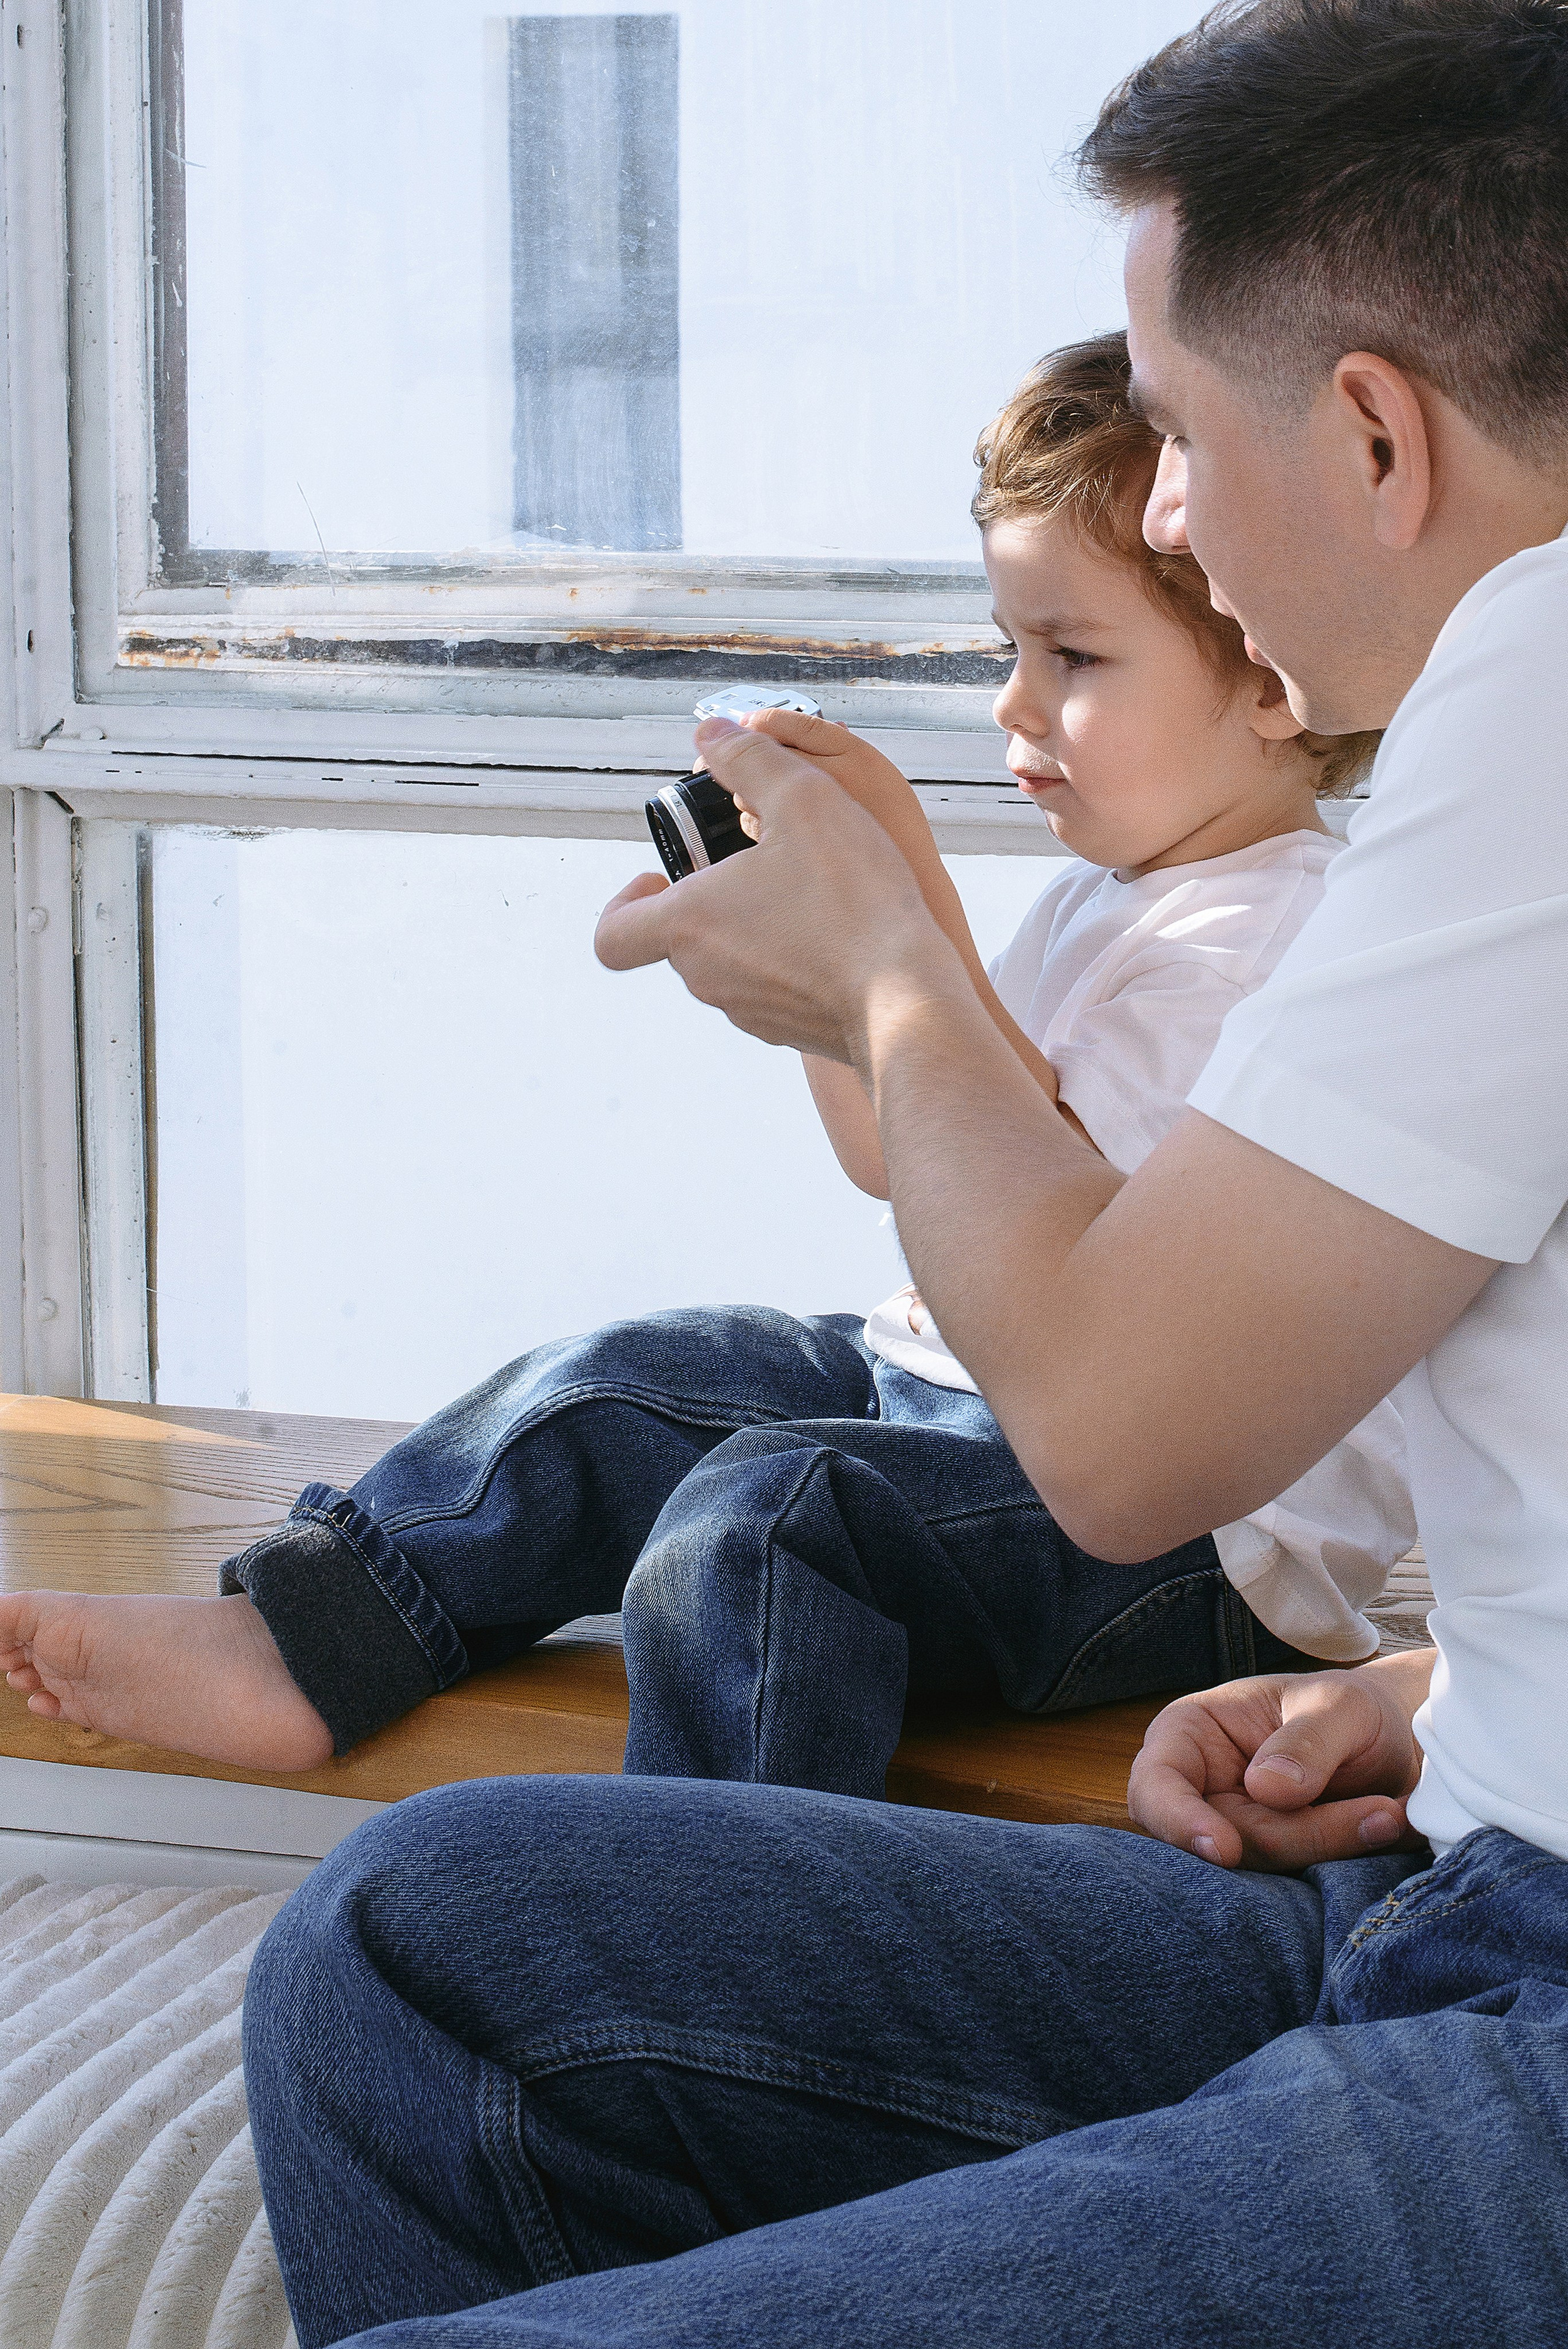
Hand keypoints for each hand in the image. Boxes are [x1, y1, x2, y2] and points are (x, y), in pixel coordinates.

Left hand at [595, 717, 963, 1063]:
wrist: (908, 999)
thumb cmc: (852, 898)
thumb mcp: (803, 799)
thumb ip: (749, 759)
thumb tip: (710, 732)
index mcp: (688, 926)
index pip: (611, 937)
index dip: (622, 905)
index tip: (656, 880)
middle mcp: (706, 978)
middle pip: (680, 940)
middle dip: (709, 899)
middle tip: (757, 864)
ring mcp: (748, 1012)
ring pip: (729, 965)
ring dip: (752, 929)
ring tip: (807, 894)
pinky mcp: (790, 1032)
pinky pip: (773, 991)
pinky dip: (790, 962)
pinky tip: (837, 935)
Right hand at [1127, 1648, 1432, 1870]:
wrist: (1394, 1745)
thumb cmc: (1350, 1710)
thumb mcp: (1339, 1705)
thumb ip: (1307, 1740)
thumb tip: (1266, 1789)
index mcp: (1190, 1735)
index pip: (1155, 1784)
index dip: (1179, 1820)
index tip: (1226, 1850)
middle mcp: (1199, 1792)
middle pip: (1217, 1840)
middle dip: (1298, 1835)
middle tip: (1379, 1815)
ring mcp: (1234, 1836)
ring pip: (1260, 1872)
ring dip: (1329, 1849)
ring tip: (1390, 1815)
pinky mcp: (1272, 1871)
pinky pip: (1292, 1893)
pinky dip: (1339, 1868)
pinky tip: (1384, 1833)